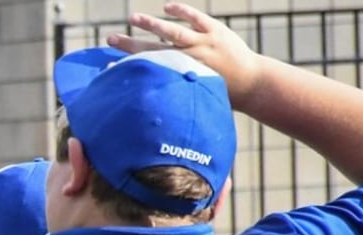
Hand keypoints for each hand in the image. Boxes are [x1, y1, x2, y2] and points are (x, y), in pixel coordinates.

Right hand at [111, 5, 266, 103]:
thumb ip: (174, 93)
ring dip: (150, 24)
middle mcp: (191, 57)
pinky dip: (181, 11)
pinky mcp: (216, 31)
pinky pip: (195, 18)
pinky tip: (166, 7)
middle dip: (129, 45)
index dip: (128, 69)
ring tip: (132, 18)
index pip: (149, 70)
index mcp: (183, 76)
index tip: (109, 67)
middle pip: (153, 49)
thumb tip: (149, 98)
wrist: (253, 82)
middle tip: (109, 39)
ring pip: (172, 31)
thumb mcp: (195, 98)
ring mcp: (204, 42)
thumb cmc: (222, 96)